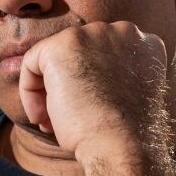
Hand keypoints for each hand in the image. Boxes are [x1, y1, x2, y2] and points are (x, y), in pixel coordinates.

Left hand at [17, 21, 169, 162]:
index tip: (89, 112)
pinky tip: (42, 119)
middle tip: (65, 119)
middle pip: (81, 53)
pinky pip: (32, 62)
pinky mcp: (62, 44)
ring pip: (56, 58)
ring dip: (49, 91)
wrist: (122, 144)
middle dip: (69, 85)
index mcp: (145, 44)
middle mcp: (122, 31)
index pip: (106, 56)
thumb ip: (115, 76)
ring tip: (51, 123)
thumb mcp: (130, 97)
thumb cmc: (127, 135)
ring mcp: (92, 34)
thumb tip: (81, 81)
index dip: (94, 86)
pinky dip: (30, 92)